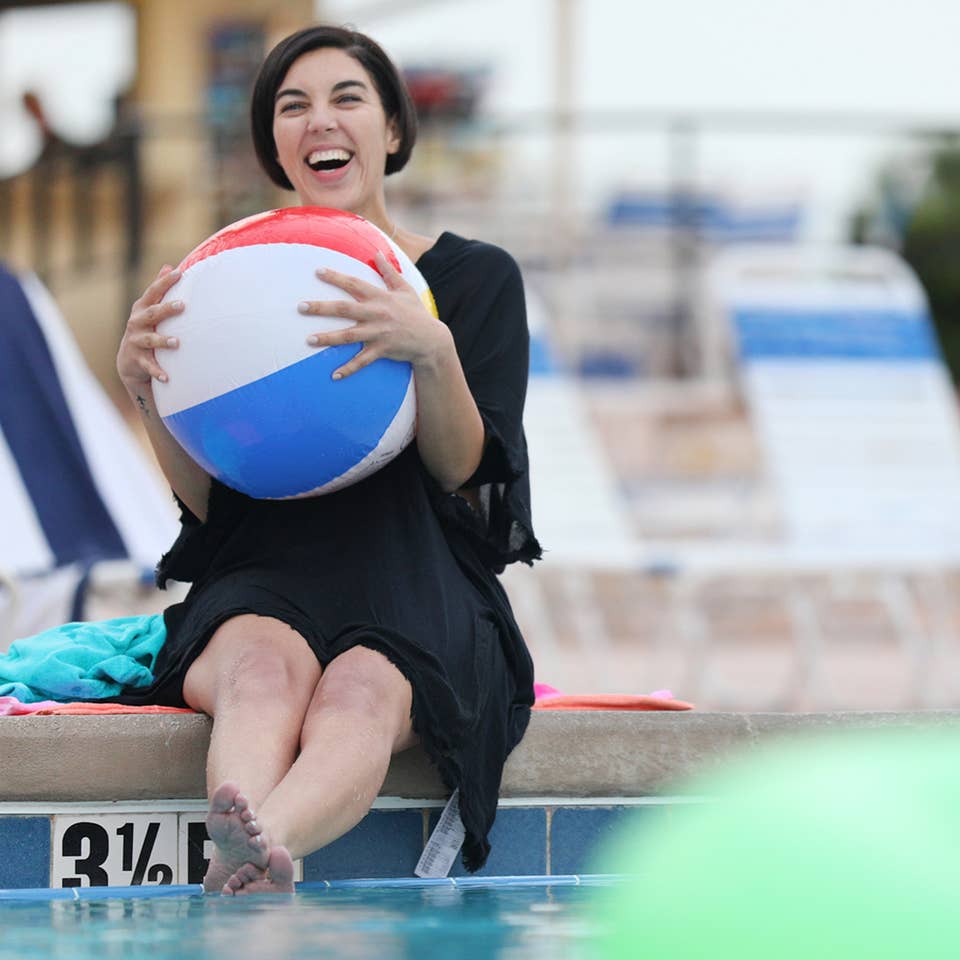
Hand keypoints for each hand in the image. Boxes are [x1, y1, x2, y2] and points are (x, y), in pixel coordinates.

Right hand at [117, 265, 183, 386]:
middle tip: (182, 305)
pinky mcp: (138, 360)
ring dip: (163, 341)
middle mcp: (137, 323)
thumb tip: (170, 266)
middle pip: (152, 314)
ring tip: (177, 342)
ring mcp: (136, 342)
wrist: (129, 361)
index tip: (179, 273)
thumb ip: (159, 290)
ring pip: (150, 340)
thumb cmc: (146, 329)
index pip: (153, 292)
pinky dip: (157, 371)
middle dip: (166, 309)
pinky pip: (149, 366)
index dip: (164, 282)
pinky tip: (167, 377)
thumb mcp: (149, 309)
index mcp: (142, 309)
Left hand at [299, 251, 449, 378]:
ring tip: (309, 340)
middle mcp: (377, 314)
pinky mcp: (382, 350)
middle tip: (301, 306)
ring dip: (328, 338)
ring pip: (349, 336)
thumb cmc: (415, 313)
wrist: (431, 339)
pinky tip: (334, 375)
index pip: (354, 284)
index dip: (336, 277)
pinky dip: (348, 369)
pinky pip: (362, 361)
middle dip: (321, 308)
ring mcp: (378, 333)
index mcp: (380, 297)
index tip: (317, 272)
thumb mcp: (405, 289)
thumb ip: (389, 272)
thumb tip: (378, 253)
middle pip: (344, 309)